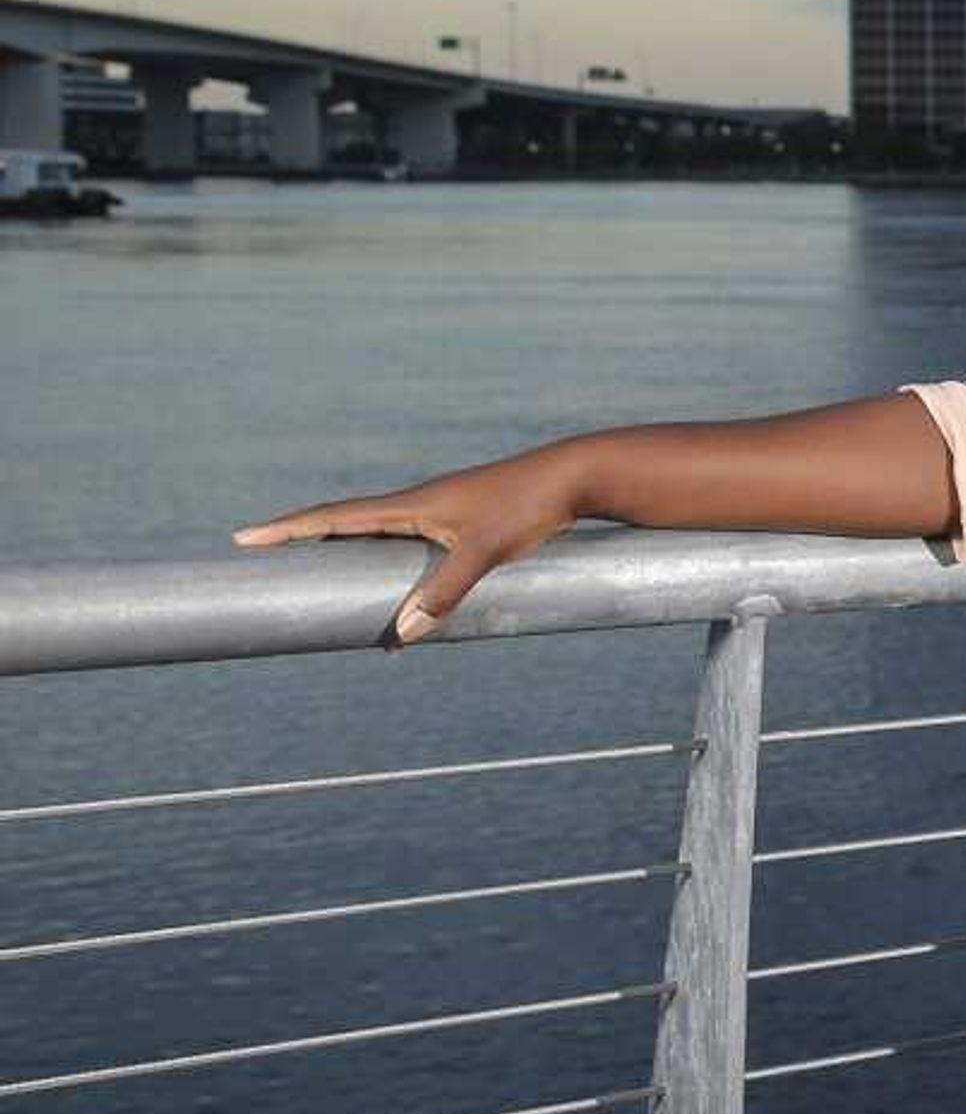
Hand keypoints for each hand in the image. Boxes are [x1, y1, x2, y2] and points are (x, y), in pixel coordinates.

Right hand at [229, 449, 583, 649]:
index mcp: (410, 506)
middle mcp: (417, 506)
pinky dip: (390, 569)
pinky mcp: (463, 524)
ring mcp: (440, 513)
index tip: (244, 538)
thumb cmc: (529, 507)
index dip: (288, 529)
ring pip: (377, 538)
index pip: (333, 517)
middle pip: (345, 525)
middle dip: (304, 542)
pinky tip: (401, 602)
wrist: (574, 477)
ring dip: (345, 557)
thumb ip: (445, 592)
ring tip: (318, 583)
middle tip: (263, 557)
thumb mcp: (485, 552)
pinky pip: (410, 548)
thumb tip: (401, 636)